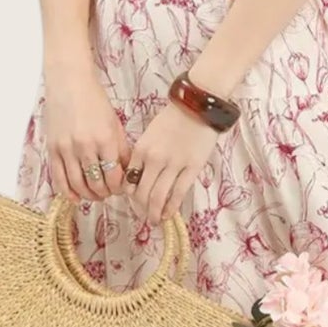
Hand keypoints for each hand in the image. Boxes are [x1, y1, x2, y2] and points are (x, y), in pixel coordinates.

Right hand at [43, 65, 133, 203]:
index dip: (119, 188)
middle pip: (97, 183)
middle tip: (108, 193)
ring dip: (88, 195)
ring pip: (78, 184)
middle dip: (105, 193)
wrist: (69, 83)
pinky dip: (68, 192)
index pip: (115, 176)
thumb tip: (127, 173)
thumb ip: (121, 149)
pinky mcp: (52, 149)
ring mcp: (67, 149)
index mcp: (106, 139)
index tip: (121, 188)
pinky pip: (59, 178)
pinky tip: (75, 197)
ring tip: (94, 195)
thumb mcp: (115, 124)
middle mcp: (86, 146)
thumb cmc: (95, 101)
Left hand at [124, 98, 223, 224]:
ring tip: (155, 220)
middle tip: (144, 216)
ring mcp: (173, 165)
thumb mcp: (150, 134)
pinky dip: (171, 207)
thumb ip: (144, 154)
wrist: (197, 106)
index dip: (130, 195)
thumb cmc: (173, 118)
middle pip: (142, 193)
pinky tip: (169, 215)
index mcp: (141, 149)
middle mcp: (154, 159)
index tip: (134, 201)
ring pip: (159, 197)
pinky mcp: (192, 168)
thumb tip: (140, 176)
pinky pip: (178, 193)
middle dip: (141, 208)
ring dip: (155, 212)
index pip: (129, 180)